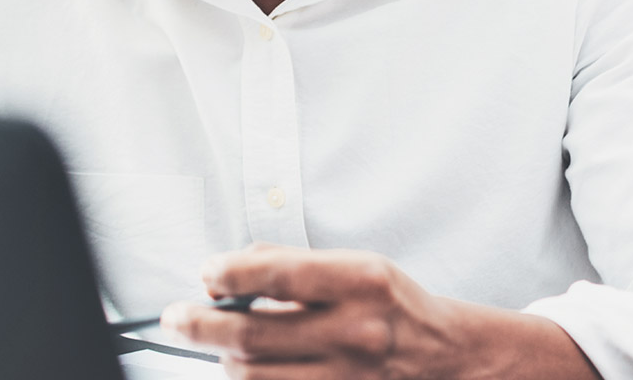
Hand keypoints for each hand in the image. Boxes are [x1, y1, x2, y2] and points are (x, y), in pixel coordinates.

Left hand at [159, 243, 599, 379]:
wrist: (456, 361)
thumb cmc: (395, 307)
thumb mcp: (356, 266)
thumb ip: (289, 265)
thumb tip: (221, 274)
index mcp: (361, 282)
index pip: (276, 274)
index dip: (227, 274)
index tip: (205, 275)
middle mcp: (357, 332)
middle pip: (252, 338)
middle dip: (199, 327)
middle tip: (176, 318)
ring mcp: (352, 379)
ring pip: (256, 379)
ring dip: (225, 362)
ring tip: (217, 347)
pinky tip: (245, 370)